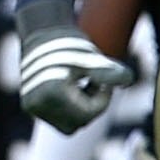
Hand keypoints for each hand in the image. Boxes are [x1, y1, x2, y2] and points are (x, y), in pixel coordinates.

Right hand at [15, 0, 132, 131]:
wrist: (41, 34)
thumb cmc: (69, 44)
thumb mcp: (91, 59)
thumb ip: (109, 72)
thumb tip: (128, 80)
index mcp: (52, 93)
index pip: (87, 115)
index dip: (102, 100)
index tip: (104, 81)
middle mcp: (38, 104)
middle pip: (77, 124)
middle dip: (90, 108)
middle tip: (93, 84)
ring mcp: (32, 107)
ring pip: (67, 124)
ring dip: (79, 109)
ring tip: (81, 85)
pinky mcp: (30, 106)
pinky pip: (57, 118)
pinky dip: (68, 108)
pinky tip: (71, 88)